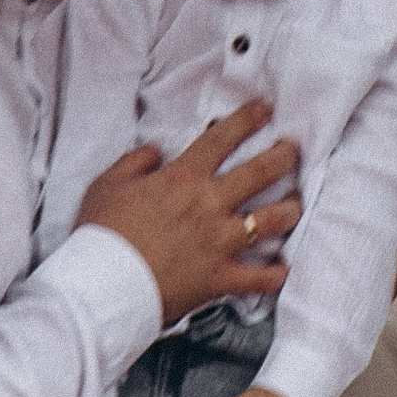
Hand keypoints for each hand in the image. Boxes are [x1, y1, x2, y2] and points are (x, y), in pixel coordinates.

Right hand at [78, 105, 299, 330]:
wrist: (102, 286)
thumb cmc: (101, 236)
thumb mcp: (107, 184)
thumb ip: (134, 162)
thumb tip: (154, 153)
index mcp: (182, 178)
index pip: (222, 138)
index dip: (247, 119)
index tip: (263, 110)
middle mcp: (208, 205)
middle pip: (259, 173)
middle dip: (283, 157)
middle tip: (292, 149)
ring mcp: (219, 242)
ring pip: (270, 221)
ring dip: (288, 210)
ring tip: (295, 205)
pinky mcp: (219, 278)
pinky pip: (258, 278)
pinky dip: (274, 275)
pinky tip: (282, 270)